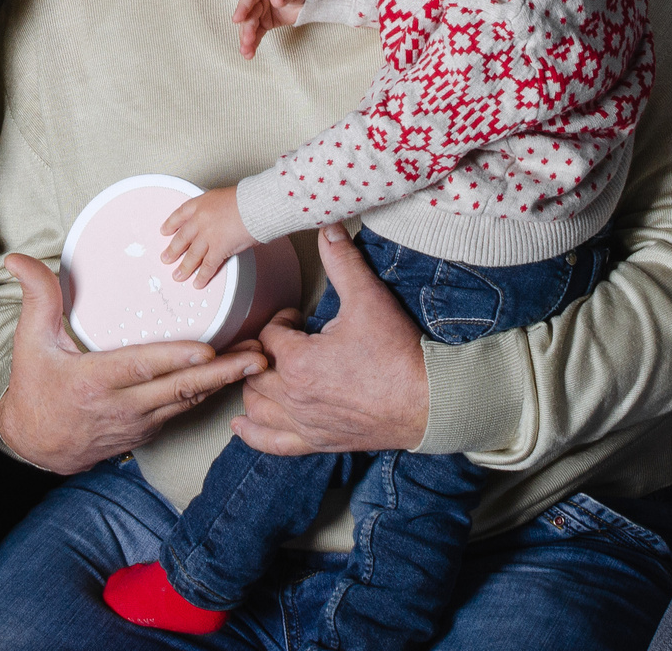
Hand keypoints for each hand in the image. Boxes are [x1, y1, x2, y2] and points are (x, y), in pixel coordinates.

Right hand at [0, 253, 265, 475]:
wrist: (36, 444)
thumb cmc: (35, 387)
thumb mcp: (30, 341)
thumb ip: (37, 297)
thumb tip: (18, 260)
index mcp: (93, 381)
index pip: (141, 367)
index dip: (175, 360)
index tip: (207, 351)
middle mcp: (121, 406)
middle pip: (179, 389)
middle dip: (223, 372)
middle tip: (258, 357)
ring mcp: (137, 423)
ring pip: (188, 401)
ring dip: (225, 383)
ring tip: (257, 363)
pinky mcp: (147, 431)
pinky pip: (182, 411)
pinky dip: (208, 395)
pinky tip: (231, 379)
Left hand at [160, 186, 254, 286]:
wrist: (255, 204)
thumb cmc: (247, 198)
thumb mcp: (225, 197)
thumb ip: (218, 209)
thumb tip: (222, 221)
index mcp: (201, 203)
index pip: (180, 214)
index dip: (171, 224)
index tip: (165, 231)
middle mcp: (200, 219)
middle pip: (182, 237)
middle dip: (173, 250)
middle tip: (166, 258)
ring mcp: (207, 235)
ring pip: (192, 255)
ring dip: (184, 267)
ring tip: (178, 275)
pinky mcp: (218, 249)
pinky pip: (208, 266)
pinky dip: (202, 276)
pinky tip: (198, 282)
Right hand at [232, 0, 308, 57]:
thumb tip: (275, 0)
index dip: (243, 8)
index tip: (237, 19)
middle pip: (249, 14)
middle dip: (247, 28)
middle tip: (247, 40)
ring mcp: (261, 11)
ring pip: (251, 26)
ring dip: (247, 39)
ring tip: (246, 52)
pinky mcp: (266, 22)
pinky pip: (258, 33)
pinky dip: (254, 42)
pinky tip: (250, 53)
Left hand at [232, 225, 428, 455]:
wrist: (429, 402)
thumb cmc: (399, 354)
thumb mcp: (369, 299)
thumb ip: (343, 263)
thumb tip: (328, 228)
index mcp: (299, 361)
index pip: (268, 336)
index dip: (280, 322)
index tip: (296, 319)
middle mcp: (294, 396)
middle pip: (255, 370)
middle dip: (264, 351)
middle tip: (283, 341)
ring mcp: (304, 423)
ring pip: (255, 404)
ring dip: (255, 385)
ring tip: (268, 371)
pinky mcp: (317, 442)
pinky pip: (272, 443)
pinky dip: (253, 434)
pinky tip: (243, 424)